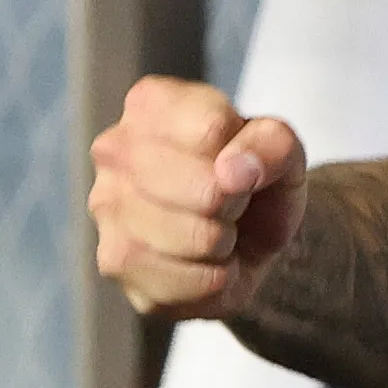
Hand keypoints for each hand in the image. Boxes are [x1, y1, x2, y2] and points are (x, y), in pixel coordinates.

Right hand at [89, 76, 306, 319]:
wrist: (243, 237)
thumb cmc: (254, 179)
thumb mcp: (281, 150)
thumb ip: (272, 144)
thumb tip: (233, 172)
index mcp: (153, 103)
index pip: (211, 129)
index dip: (244, 157)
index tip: (239, 165)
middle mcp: (114, 149)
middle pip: (204, 189)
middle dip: (234, 205)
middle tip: (230, 204)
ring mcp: (106, 206)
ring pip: (194, 239)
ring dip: (224, 244)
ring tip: (216, 232)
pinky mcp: (113, 261)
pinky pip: (184, 283)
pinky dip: (212, 281)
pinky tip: (201, 263)